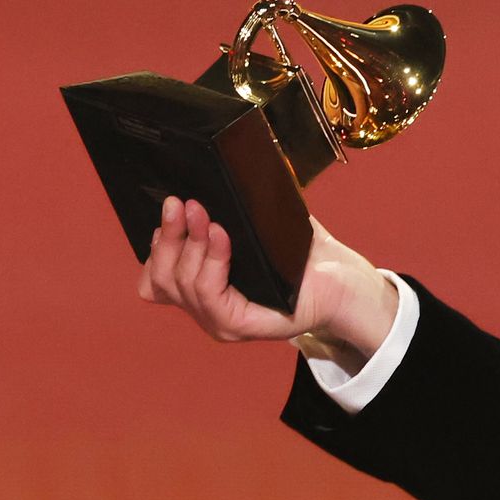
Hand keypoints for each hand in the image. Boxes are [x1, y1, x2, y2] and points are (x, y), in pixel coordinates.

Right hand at [137, 196, 398, 373]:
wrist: (343, 279)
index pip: (156, 278)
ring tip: (202, 213)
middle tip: (180, 203)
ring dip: (190, 242)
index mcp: (204, 290)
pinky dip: (211, 260)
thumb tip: (209, 172)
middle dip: (168, 236)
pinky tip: (221, 234)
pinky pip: (210, 293)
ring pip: (182, 283)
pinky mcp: (239, 327)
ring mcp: (220, 323)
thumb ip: (230, 212)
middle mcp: (206, 310)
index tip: (169, 207)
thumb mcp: (258, 228)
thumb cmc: (301, 255)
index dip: (156, 245)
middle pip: (161, 279)